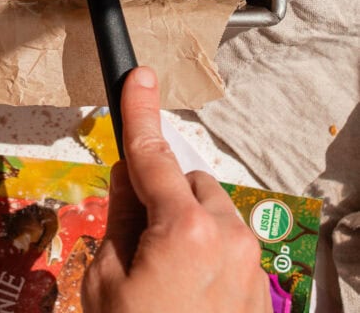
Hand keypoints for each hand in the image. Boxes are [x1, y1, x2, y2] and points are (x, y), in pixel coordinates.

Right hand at [83, 67, 271, 312]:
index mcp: (184, 226)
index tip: (137, 75)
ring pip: (212, 214)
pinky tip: (186, 294)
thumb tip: (130, 175)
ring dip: (187, 226)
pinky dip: (207, 255)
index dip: (137, 110)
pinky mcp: (262, 290)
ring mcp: (251, 264)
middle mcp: (228, 235)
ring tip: (163, 279)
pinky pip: (229, 248)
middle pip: (187, 182)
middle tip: (134, 240)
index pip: (151, 153)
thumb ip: (121, 215)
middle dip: (161, 197)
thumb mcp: (104, 278)